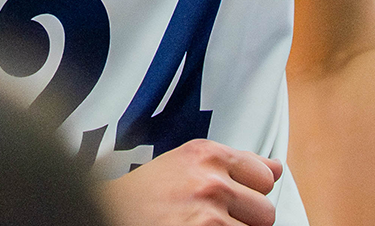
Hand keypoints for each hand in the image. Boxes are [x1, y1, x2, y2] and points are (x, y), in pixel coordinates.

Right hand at [102, 139, 281, 225]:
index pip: (264, 175)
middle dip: (244, 220)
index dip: (248, 193)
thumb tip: (276, 168)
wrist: (98, 213)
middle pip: (266, 211)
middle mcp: (210, 181)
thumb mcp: (181, 167)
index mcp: (203, 154)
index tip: (231, 201)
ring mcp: (210, 216)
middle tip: (209, 221)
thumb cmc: (135, 199)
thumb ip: (230, 165)